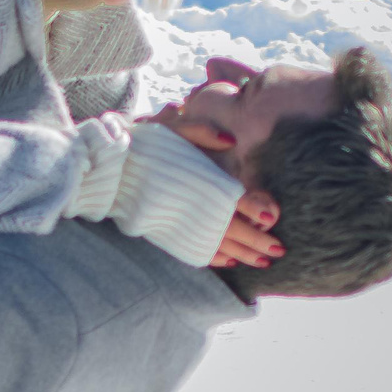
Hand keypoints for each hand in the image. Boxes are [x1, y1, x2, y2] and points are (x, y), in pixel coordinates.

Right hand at [150, 108, 283, 270]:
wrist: (110, 170)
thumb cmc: (144, 145)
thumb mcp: (175, 128)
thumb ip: (204, 132)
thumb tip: (231, 140)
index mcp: (199, 182)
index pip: (235, 200)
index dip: (255, 210)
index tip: (272, 219)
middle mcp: (194, 206)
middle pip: (233, 229)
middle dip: (258, 242)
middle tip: (280, 251)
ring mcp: (181, 224)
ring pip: (219, 244)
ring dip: (243, 254)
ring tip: (263, 263)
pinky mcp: (169, 235)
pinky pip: (197, 251)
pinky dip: (216, 258)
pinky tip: (230, 262)